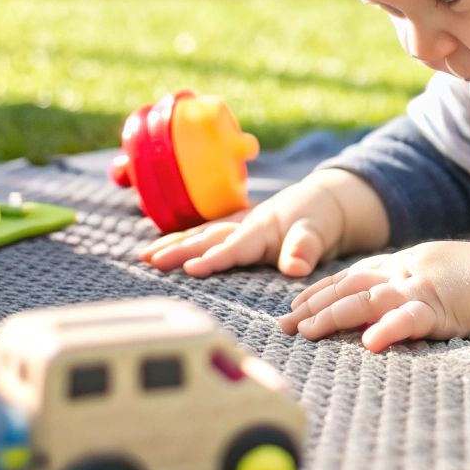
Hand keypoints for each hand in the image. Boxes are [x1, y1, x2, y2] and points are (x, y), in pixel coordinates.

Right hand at [136, 176, 345, 277]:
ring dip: (173, 243)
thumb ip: (305, 249)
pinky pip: (204, 232)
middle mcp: (244, 225)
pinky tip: (161, 248)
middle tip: (151, 262)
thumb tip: (296, 269)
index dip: (214, 258)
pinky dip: (182, 238)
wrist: (323, 201)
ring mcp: (236, 224)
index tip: (190, 268)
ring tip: (145, 258)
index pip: (234, 247)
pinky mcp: (234, 226)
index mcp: (262, 230)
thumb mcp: (318, 233)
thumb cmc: (319, 221)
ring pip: (200, 233)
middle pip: (207, 238)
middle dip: (179, 249)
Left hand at [275, 240, 469, 351]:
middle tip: (284, 326)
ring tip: (306, 332)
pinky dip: (387, 330)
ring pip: (365, 300)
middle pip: (347, 286)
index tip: (294, 306)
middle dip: (312, 306)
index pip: (350, 275)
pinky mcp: (439, 310)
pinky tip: (368, 343)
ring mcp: (418, 290)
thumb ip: (402, 278)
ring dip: (332, 316)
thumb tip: (375, 297)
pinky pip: (408, 319)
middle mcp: (402, 274)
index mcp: (400, 264)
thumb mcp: (430, 267)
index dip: (319, 290)